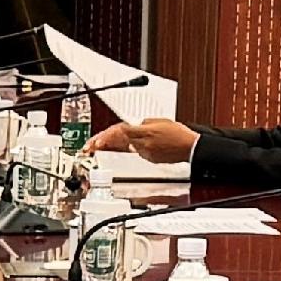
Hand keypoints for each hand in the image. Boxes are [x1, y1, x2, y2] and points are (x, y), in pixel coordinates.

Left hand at [85, 119, 199, 162]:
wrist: (191, 148)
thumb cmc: (180, 134)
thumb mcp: (160, 121)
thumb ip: (143, 123)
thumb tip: (133, 125)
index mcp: (144, 133)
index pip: (119, 132)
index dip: (104, 137)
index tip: (94, 143)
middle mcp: (142, 145)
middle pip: (117, 142)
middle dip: (102, 145)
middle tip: (89, 147)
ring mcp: (146, 154)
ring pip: (125, 147)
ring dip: (113, 146)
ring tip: (99, 145)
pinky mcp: (150, 159)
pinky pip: (135, 152)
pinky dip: (128, 149)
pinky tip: (123, 147)